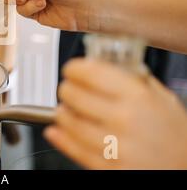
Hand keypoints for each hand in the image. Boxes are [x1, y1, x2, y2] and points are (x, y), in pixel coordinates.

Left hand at [44, 58, 186, 168]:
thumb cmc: (177, 135)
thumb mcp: (163, 99)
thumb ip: (135, 80)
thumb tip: (106, 64)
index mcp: (138, 96)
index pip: (91, 73)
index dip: (74, 68)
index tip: (71, 69)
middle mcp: (124, 119)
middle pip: (75, 96)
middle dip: (66, 90)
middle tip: (66, 89)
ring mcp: (115, 146)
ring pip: (70, 124)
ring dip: (62, 114)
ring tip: (63, 110)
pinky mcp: (109, 167)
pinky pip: (75, 150)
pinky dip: (61, 138)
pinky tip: (56, 131)